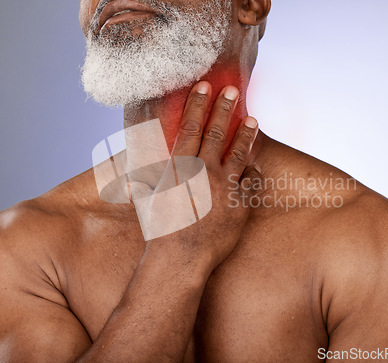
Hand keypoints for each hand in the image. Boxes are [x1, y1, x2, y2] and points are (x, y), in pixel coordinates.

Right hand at [139, 81, 260, 271]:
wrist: (181, 259)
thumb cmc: (160, 231)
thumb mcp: (149, 201)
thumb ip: (145, 183)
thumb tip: (133, 179)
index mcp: (181, 167)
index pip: (190, 127)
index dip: (197, 105)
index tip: (204, 86)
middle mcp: (204, 172)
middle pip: (217, 133)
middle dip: (224, 108)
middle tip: (233, 89)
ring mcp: (225, 187)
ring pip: (239, 153)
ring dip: (245, 134)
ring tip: (253, 118)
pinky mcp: (240, 204)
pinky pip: (250, 182)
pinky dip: (252, 171)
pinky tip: (255, 163)